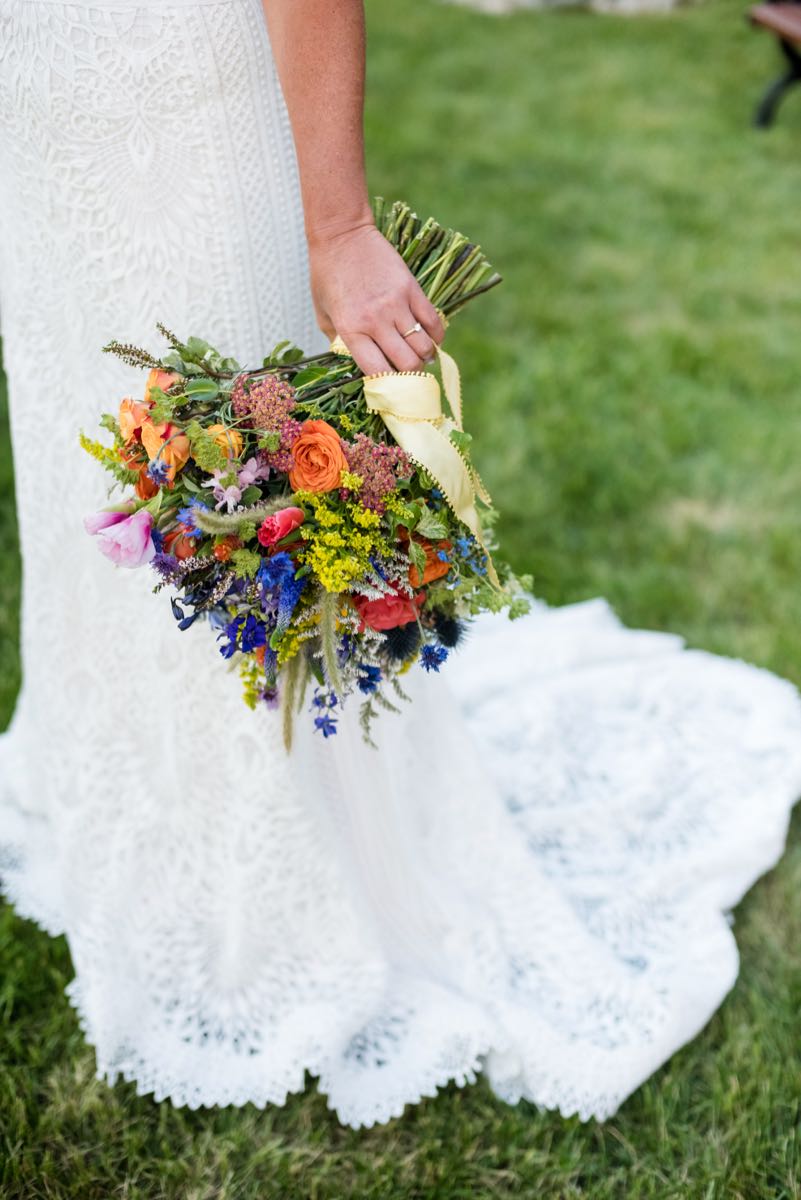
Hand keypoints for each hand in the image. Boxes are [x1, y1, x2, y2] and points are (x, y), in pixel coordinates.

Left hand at [308, 220, 445, 374]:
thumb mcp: (322, 313)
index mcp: (351, 330)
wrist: (342, 234)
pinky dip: (436, 335)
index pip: (377, 372)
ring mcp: (396, 304)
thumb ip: (337, 341)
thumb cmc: (327, 274)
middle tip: (411, 374)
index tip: (390, 387)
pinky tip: (432, 339)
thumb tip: (355, 363)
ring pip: (424, 346)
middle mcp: (375, 321)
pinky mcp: (411, 288)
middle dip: (411, 375)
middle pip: (407, 364)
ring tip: (423, 357)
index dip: (388, 386)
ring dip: (426, 357)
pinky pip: (433, 321)